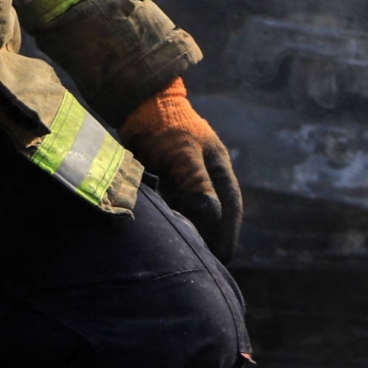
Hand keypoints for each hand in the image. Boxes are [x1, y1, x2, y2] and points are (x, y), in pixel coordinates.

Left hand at [118, 77, 242, 261]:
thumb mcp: (183, 152)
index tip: (225, 257)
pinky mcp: (165, 178)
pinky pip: (172, 204)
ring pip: (191, 211)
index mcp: (217, 168)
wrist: (137, 104)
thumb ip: (197, 181)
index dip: (228, 232)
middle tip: (204, 263)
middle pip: (212, 212)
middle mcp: (205, 174)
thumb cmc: (164, 124)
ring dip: (190, 229)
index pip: (230, 206)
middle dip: (210, 237)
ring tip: (185, 254)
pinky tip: (164, 233)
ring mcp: (184, 176)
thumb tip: (213, 214)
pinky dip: (171, 218)